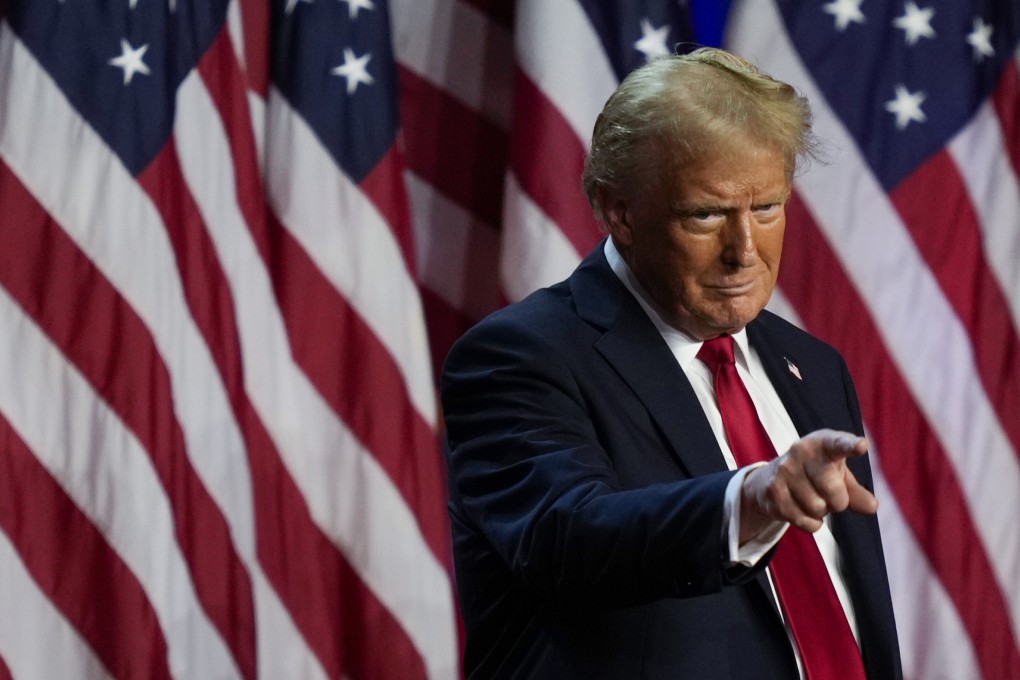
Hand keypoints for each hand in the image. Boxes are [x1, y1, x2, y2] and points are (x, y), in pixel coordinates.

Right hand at [739, 429, 876, 541]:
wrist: (770, 479)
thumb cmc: (816, 474)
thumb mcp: (838, 476)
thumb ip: (857, 491)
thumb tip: (872, 507)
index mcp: (823, 443)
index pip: (839, 444)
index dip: (851, 445)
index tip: (862, 446)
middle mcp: (801, 451)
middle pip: (834, 490)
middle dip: (838, 501)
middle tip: (828, 495)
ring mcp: (785, 470)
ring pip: (818, 508)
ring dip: (821, 512)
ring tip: (810, 498)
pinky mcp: (773, 491)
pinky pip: (806, 521)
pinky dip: (811, 523)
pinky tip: (801, 510)